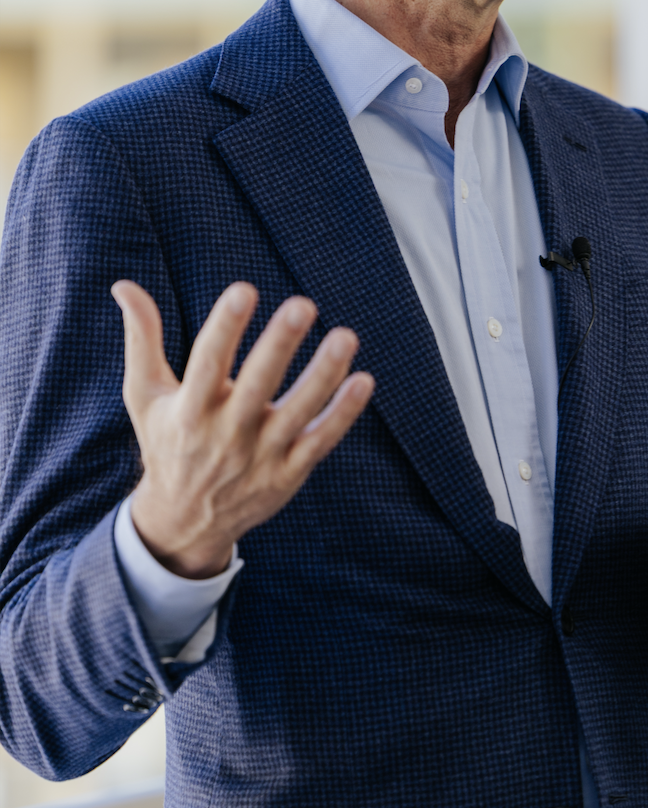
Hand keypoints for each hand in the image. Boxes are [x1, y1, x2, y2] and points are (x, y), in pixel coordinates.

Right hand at [112, 280, 373, 578]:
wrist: (185, 522)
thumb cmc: (168, 442)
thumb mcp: (145, 395)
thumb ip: (142, 339)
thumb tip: (123, 285)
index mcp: (189, 410)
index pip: (206, 363)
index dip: (225, 327)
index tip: (243, 289)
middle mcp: (225, 434)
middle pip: (255, 386)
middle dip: (278, 346)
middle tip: (302, 305)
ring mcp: (260, 456)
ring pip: (297, 413)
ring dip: (323, 376)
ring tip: (345, 336)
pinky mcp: (288, 472)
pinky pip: (320, 440)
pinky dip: (342, 414)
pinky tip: (363, 381)